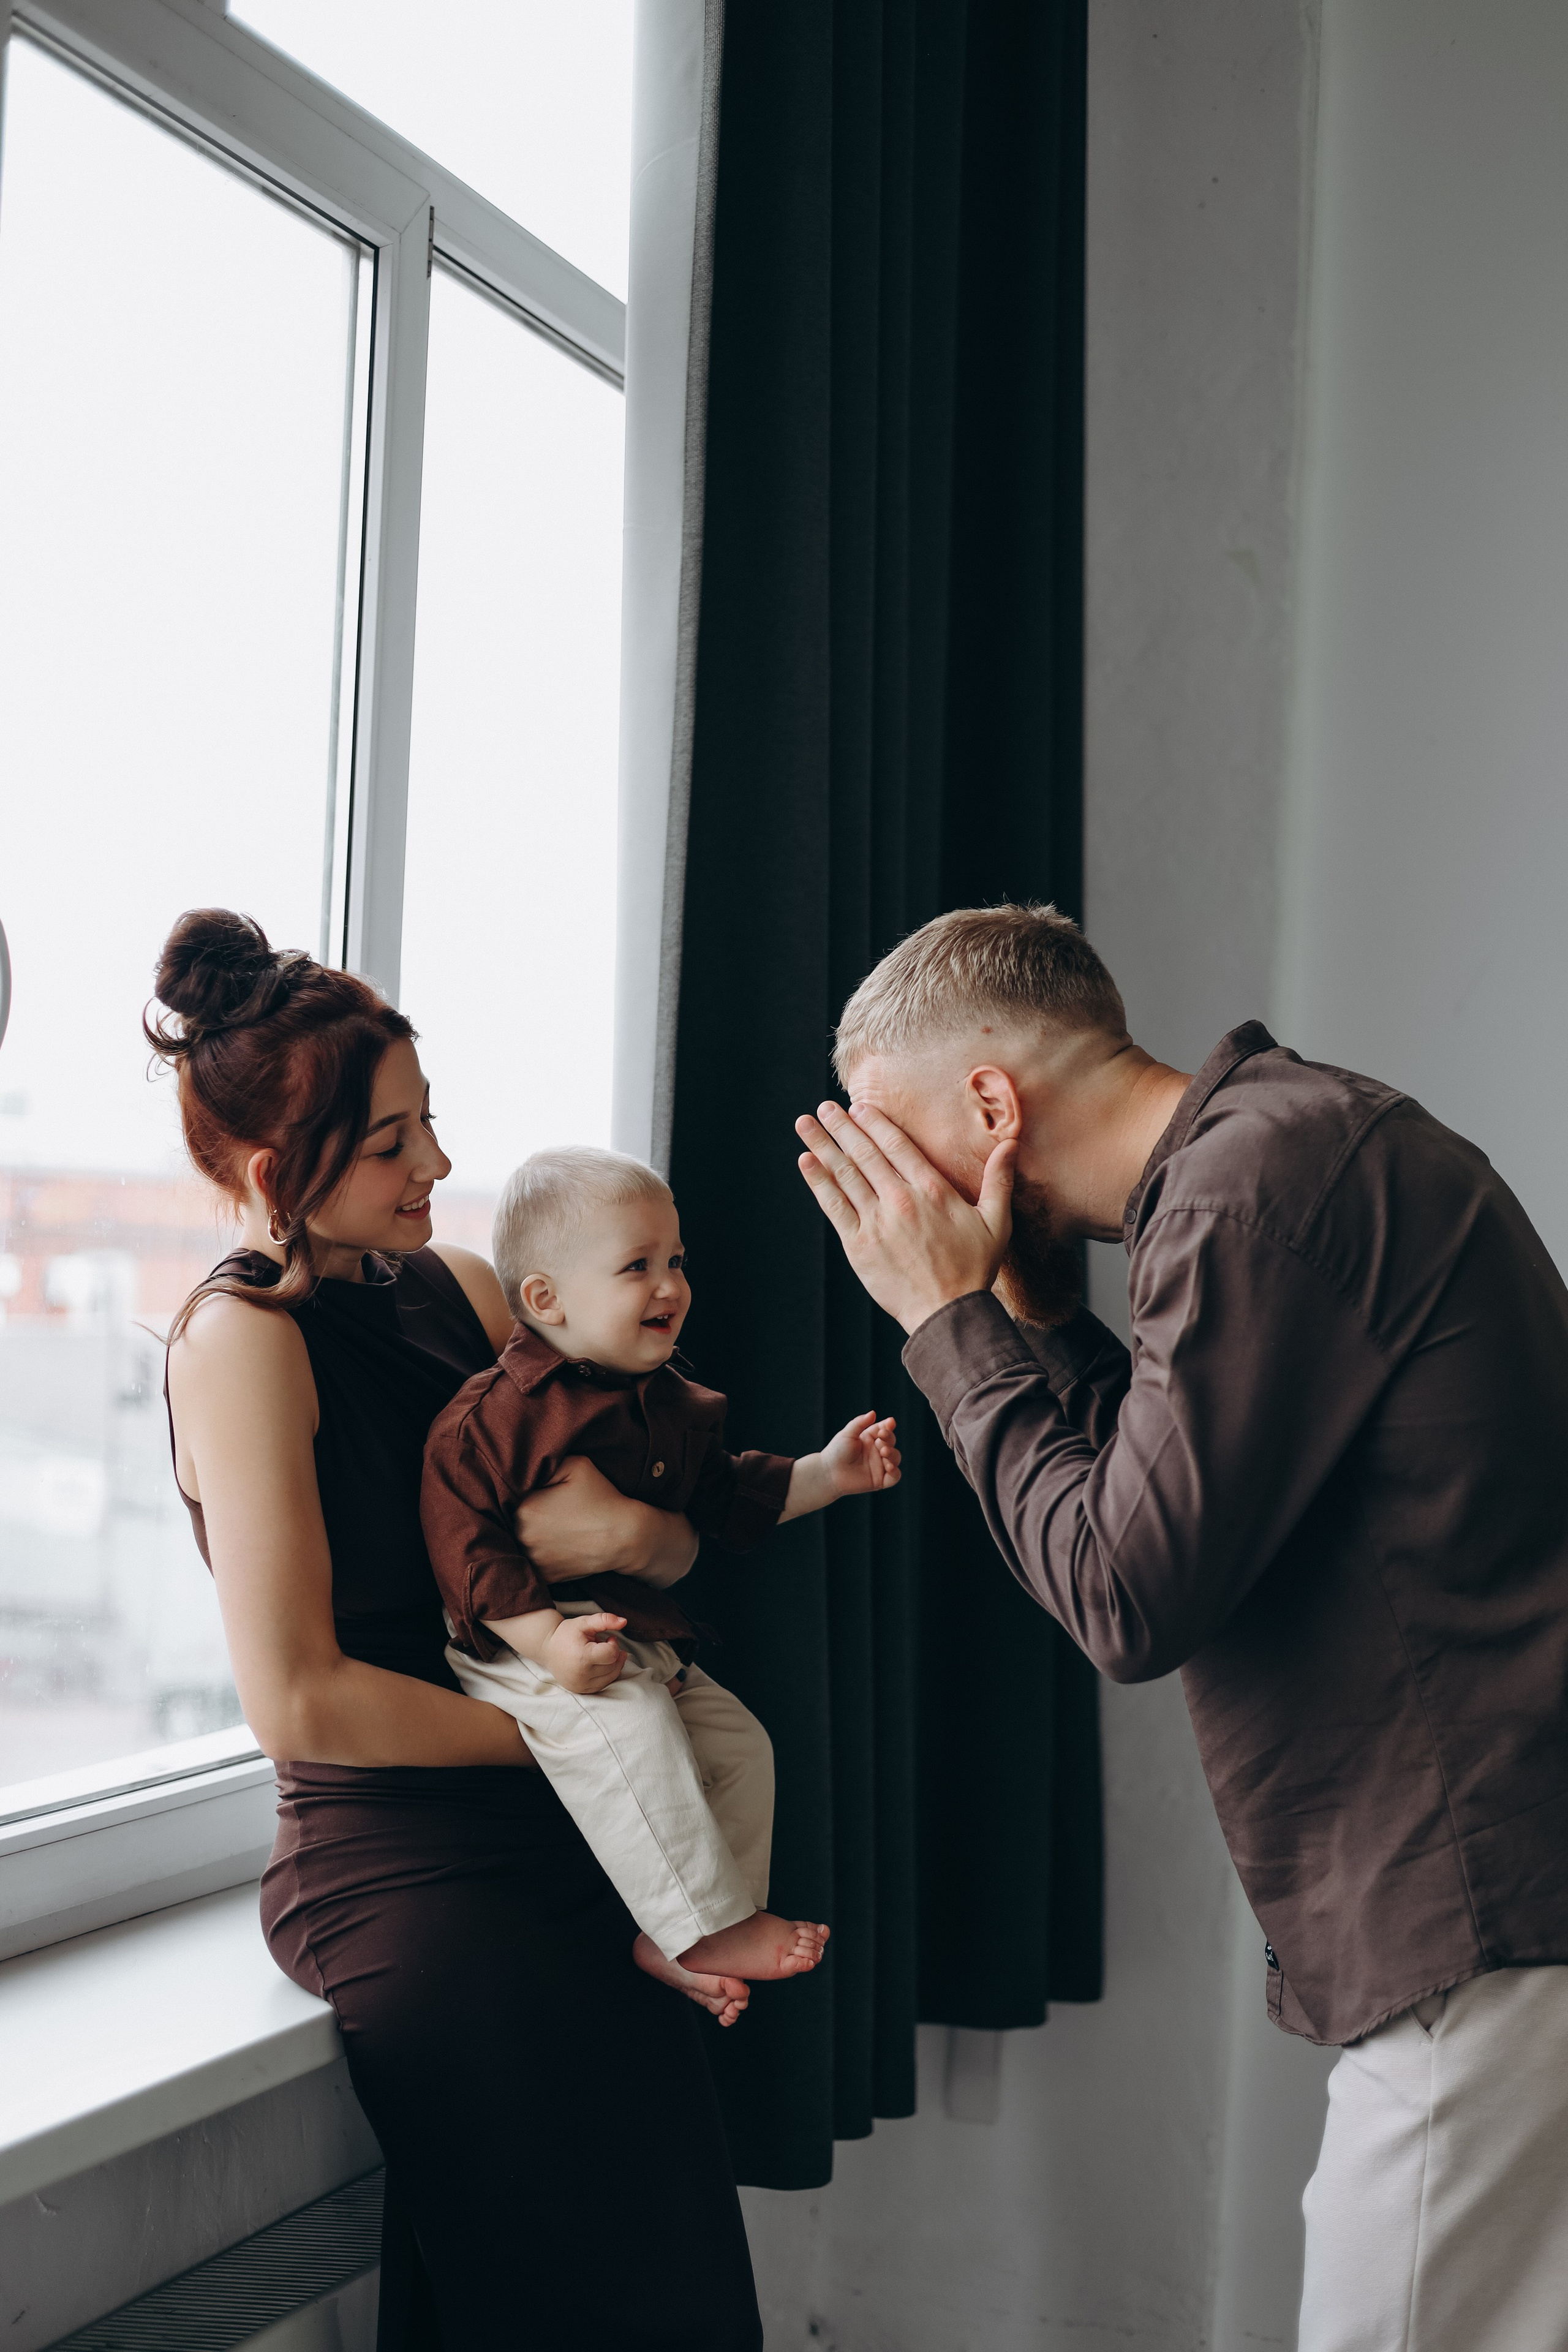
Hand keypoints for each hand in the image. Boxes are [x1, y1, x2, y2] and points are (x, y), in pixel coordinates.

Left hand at [516, 1455, 695, 1583]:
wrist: (624, 1538)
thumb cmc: (602, 1499)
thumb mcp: (576, 1465)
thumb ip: (545, 1462)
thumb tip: (524, 1465)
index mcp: (526, 1508)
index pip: (510, 1495)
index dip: (520, 1491)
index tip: (533, 1491)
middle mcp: (523, 1536)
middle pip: (510, 1519)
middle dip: (521, 1513)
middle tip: (544, 1509)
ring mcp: (532, 1560)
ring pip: (517, 1542)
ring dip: (525, 1534)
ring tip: (548, 1526)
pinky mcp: (543, 1576)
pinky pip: (529, 1563)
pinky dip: (535, 1554)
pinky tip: (551, 1544)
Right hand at [542, 1612, 627, 1693]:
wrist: (547, 1648)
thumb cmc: (566, 1634)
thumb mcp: (584, 1622)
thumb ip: (605, 1620)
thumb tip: (624, 1621)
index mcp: (583, 1657)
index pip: (612, 1654)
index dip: (614, 1644)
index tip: (608, 1638)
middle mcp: (582, 1675)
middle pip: (613, 1666)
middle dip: (612, 1654)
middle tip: (601, 1645)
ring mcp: (581, 1685)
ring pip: (611, 1677)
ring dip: (611, 1665)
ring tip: (599, 1655)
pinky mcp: (581, 1691)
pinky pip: (603, 1685)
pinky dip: (606, 1675)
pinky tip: (598, 1664)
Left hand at [795, 1101, 1013, 1333]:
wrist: (948, 1313)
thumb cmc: (974, 1269)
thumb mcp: (996, 1223)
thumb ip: (999, 1181)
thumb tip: (1012, 1145)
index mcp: (933, 1190)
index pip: (898, 1146)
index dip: (875, 1123)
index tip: (858, 1107)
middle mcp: (901, 1199)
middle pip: (866, 1153)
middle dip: (843, 1126)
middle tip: (824, 1106)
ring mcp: (877, 1221)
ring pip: (845, 1174)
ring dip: (823, 1145)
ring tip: (805, 1124)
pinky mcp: (859, 1244)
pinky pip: (834, 1206)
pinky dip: (819, 1182)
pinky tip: (806, 1162)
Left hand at [820, 1410, 900, 1498]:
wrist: (828, 1473)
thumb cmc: (836, 1451)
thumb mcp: (847, 1434)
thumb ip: (860, 1423)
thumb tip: (873, 1413)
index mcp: (870, 1439)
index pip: (885, 1430)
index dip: (889, 1426)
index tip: (890, 1422)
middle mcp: (876, 1451)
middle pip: (891, 1442)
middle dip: (889, 1439)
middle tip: (880, 1439)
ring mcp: (879, 1466)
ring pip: (895, 1458)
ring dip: (893, 1454)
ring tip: (884, 1452)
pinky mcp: (879, 1480)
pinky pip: (894, 1477)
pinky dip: (895, 1472)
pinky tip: (889, 1466)